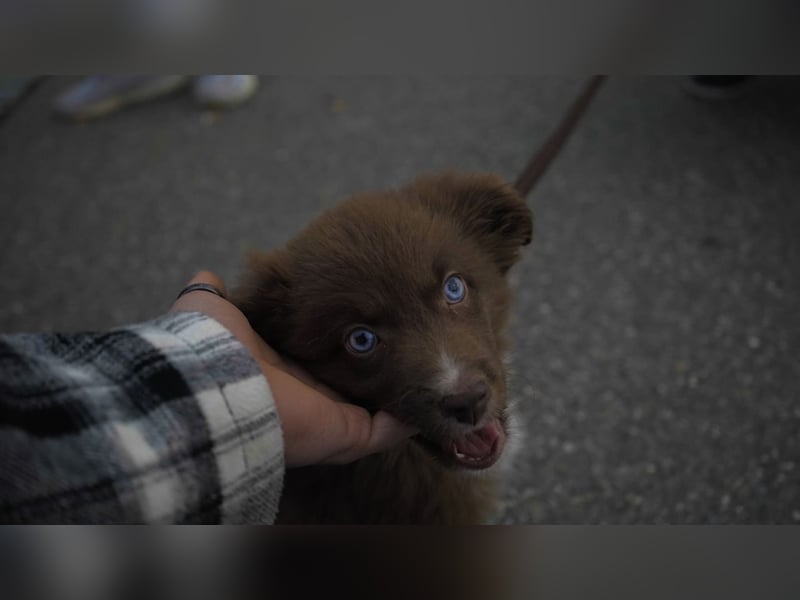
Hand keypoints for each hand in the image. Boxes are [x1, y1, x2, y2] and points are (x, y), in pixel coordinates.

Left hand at [170, 271, 417, 467]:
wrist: (212, 388)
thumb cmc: (213, 347)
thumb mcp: (211, 308)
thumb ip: (216, 295)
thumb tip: (211, 276)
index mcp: (280, 366)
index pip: (319, 357)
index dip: (343, 341)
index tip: (370, 318)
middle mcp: (306, 394)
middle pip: (351, 386)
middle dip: (380, 369)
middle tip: (413, 344)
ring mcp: (328, 419)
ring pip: (375, 410)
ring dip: (402, 394)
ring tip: (433, 372)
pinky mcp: (344, 435)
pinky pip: (385, 432)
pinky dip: (408, 420)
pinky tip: (432, 399)